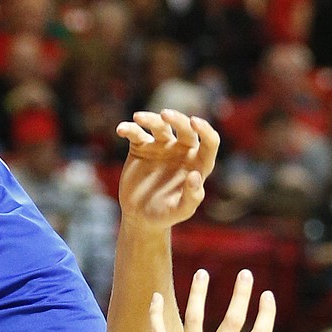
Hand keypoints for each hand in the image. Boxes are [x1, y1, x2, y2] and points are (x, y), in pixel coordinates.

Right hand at [117, 109, 220, 228]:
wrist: (140, 216)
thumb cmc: (166, 214)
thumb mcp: (181, 211)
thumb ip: (192, 197)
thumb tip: (195, 175)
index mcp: (198, 162)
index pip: (209, 141)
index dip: (205, 129)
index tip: (194, 122)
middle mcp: (182, 150)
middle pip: (184, 127)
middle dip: (176, 118)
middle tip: (165, 115)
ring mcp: (161, 146)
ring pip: (159, 125)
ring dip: (150, 119)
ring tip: (138, 118)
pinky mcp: (141, 147)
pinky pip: (136, 133)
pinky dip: (129, 129)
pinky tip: (122, 130)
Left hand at [146, 268, 275, 331]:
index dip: (267, 313)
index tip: (267, 295)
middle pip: (233, 320)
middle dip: (242, 293)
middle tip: (245, 273)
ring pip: (195, 317)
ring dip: (199, 292)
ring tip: (202, 273)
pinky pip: (158, 331)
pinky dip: (156, 312)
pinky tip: (157, 296)